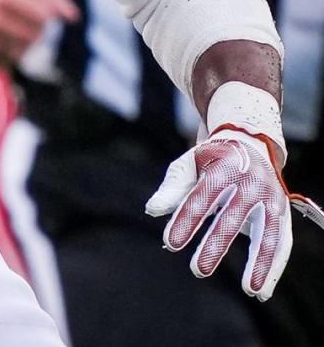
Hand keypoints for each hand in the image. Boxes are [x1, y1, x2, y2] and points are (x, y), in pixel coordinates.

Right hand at [0, 0, 78, 69]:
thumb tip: (74, 18)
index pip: (45, 16)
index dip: (47, 16)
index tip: (41, 11)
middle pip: (35, 37)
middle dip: (37, 31)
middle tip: (26, 20)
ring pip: (21, 53)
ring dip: (23, 43)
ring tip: (10, 27)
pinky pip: (3, 64)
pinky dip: (5, 53)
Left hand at [146, 128, 298, 299]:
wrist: (251, 143)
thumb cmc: (213, 160)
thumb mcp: (189, 166)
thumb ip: (172, 189)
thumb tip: (152, 210)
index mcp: (222, 166)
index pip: (201, 196)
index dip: (186, 220)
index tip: (171, 242)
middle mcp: (250, 181)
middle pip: (232, 217)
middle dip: (216, 244)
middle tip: (198, 270)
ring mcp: (270, 197)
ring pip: (268, 233)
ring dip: (260, 263)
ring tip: (250, 290)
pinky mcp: (283, 211)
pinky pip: (282, 242)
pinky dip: (273, 267)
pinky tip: (261, 291)